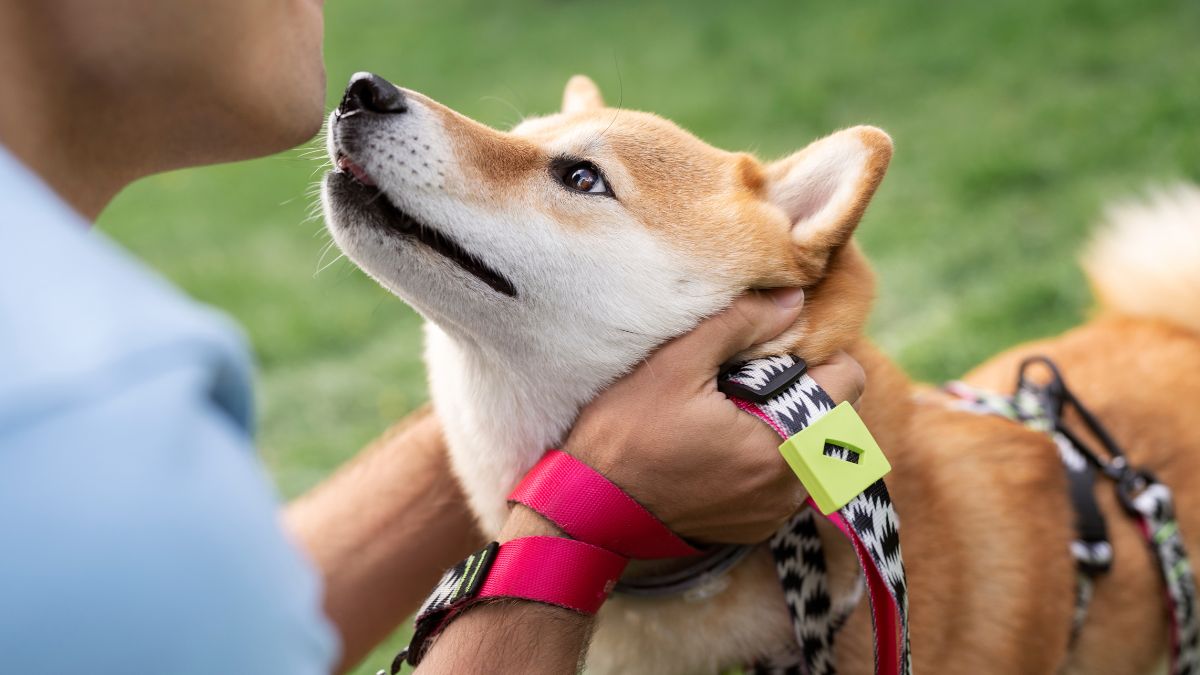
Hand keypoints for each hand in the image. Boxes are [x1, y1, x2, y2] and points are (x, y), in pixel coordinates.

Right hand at [564, 288, 865, 543]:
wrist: (588, 505)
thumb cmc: (626, 432)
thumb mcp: (676, 362)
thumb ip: (740, 323)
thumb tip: (793, 298)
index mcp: (785, 444)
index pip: (849, 381)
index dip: (820, 353)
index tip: (778, 347)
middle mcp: (791, 486)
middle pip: (833, 416)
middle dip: (803, 390)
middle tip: (749, 377)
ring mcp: (773, 512)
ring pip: (810, 451)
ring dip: (787, 427)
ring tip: (731, 410)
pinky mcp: (754, 527)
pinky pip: (783, 483)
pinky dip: (766, 460)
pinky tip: (720, 446)